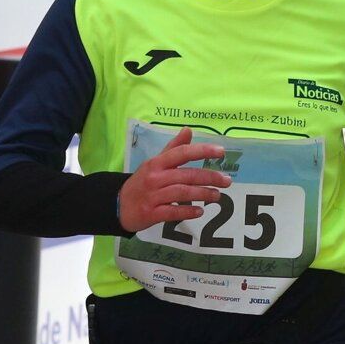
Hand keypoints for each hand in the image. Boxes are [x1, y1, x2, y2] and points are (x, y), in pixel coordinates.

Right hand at [115, 127, 232, 233]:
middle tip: (227, 180)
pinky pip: (172, 212)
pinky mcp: (151, 213)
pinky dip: (187, 212)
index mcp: (157, 163)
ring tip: (217, 196)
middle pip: (186, 175)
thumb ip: (173, 148)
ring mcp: (153, 196)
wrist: (118, 205)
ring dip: (202, 194)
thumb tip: (189, 130)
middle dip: (209, 177)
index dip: (202, 151)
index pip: (181, 153)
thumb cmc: (141, 182)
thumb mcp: (154, 163)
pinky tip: (200, 211)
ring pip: (182, 193)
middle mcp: (155, 178)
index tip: (221, 152)